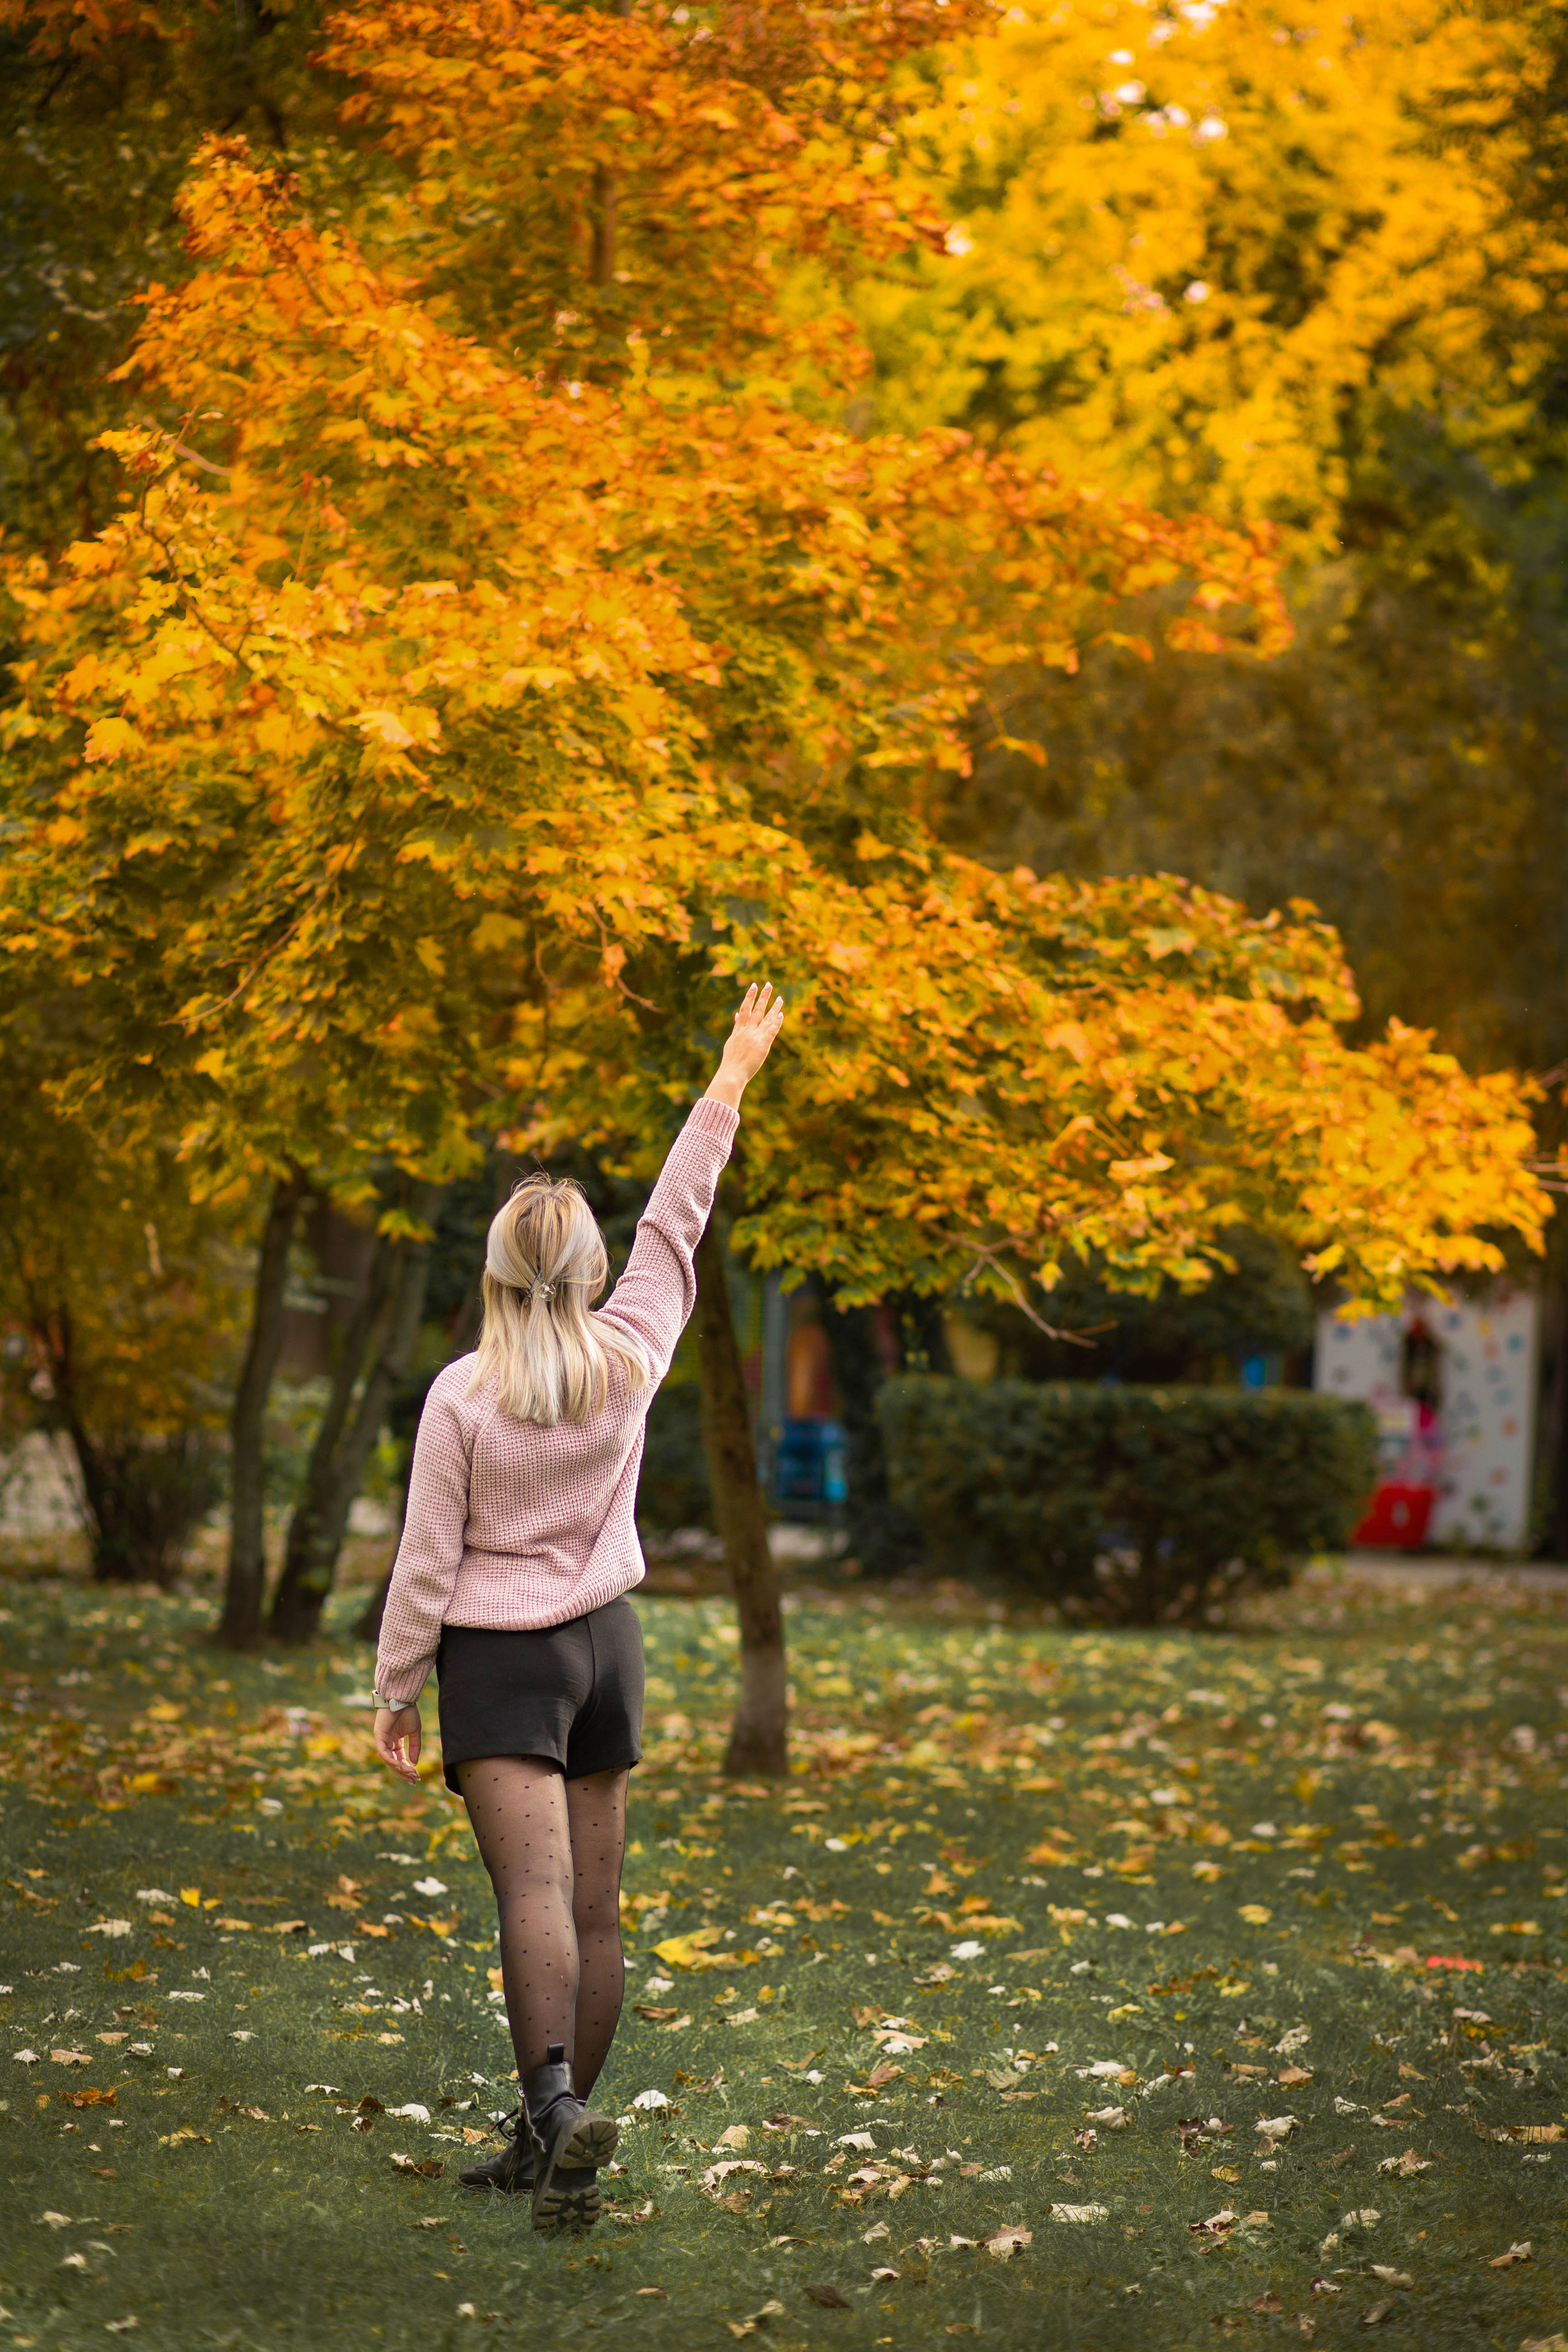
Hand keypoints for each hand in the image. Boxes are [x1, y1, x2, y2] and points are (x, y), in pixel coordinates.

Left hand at [373, 1703, 421, 1783]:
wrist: (401, 1697)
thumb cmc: (407, 1711)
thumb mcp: (414, 1731)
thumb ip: (415, 1747)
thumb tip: (414, 1763)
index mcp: (395, 1742)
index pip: (400, 1760)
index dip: (408, 1769)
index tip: (417, 1776)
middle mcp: (387, 1743)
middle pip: (393, 1763)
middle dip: (403, 1773)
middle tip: (413, 1780)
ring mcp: (382, 1740)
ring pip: (388, 1760)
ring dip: (399, 1768)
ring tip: (410, 1773)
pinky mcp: (378, 1737)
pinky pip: (383, 1753)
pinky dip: (391, 1760)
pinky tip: (402, 1765)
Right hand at [705, 982, 785, 1109]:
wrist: (731, 1074)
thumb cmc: (731, 1061)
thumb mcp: (731, 1041)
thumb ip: (736, 1027)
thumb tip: (736, 1015)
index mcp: (739, 1030)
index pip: (745, 1009)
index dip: (749, 996)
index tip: (754, 985)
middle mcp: (747, 1031)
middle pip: (757, 1010)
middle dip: (763, 996)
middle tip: (768, 984)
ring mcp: (754, 1038)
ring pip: (766, 1019)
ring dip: (773, 1007)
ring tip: (780, 998)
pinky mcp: (762, 1046)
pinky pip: (771, 1031)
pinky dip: (776, 1023)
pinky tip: (781, 1015)